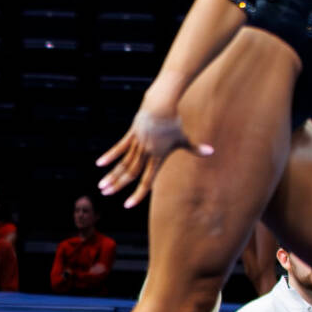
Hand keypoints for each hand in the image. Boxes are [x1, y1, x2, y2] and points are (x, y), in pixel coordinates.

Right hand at [95, 94, 211, 208]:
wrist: (162, 106)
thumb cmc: (174, 123)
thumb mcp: (183, 137)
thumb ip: (195, 148)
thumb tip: (211, 151)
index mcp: (158, 158)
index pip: (147, 181)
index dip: (137, 194)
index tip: (127, 205)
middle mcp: (146, 153)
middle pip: (130, 173)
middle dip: (117, 185)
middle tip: (105, 194)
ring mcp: (137, 144)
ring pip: (123, 163)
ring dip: (112, 174)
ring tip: (101, 185)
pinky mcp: (131, 135)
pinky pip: (119, 148)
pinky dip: (110, 156)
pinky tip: (100, 163)